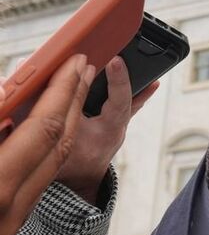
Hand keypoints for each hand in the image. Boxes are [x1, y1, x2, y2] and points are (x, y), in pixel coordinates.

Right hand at [0, 55, 94, 234]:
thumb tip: (9, 103)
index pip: (44, 127)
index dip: (63, 90)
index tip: (76, 61)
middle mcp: (10, 208)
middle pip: (59, 141)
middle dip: (74, 98)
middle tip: (85, 65)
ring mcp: (11, 222)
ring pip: (53, 162)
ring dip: (66, 121)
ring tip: (72, 88)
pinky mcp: (8, 227)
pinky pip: (38, 178)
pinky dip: (47, 146)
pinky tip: (46, 125)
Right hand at [56, 56, 157, 204]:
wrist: (78, 185)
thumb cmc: (65, 164)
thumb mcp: (54, 137)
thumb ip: (45, 108)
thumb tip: (27, 74)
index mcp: (107, 131)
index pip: (119, 101)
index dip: (119, 80)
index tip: (116, 61)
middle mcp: (118, 127)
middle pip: (127, 95)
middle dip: (124, 72)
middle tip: (122, 49)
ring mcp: (119, 126)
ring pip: (130, 100)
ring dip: (132, 79)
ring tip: (138, 55)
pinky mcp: (116, 125)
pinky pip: (129, 106)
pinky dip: (138, 92)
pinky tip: (155, 82)